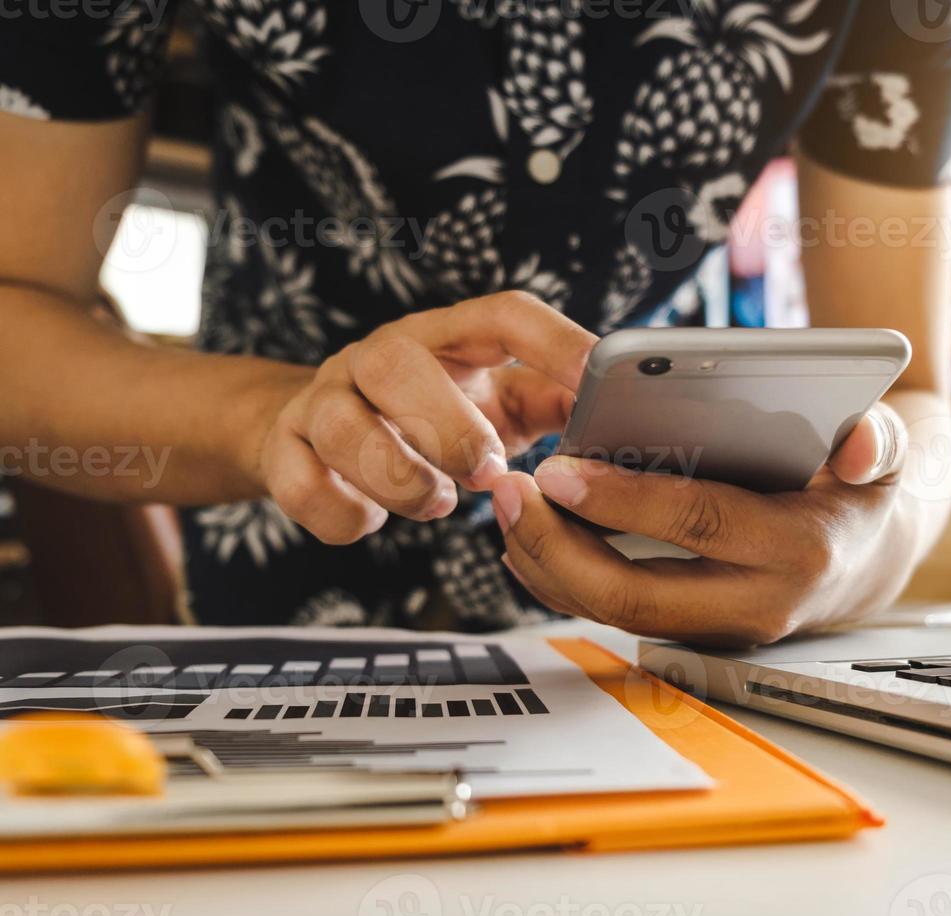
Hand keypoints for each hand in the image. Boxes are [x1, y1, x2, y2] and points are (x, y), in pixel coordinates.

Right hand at [250, 292, 596, 544]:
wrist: (311, 430)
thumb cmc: (430, 416)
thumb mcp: (497, 402)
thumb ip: (554, 404)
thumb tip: (622, 421)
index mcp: (447, 337)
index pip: (504, 315)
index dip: (554, 343)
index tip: (599, 379)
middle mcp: (379, 356)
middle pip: (396, 364)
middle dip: (448, 427)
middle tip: (490, 472)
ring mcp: (324, 400)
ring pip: (342, 428)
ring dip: (398, 479)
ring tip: (437, 502)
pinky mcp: (283, 449)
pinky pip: (303, 485)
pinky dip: (347, 516)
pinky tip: (374, 520)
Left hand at [489, 403, 913, 645]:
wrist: (865, 562)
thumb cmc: (858, 493)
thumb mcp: (885, 457)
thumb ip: (878, 439)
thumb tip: (859, 441)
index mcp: (796, 551)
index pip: (698, 526)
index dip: (625, 501)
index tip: (560, 469)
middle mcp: (754, 604)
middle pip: (635, 595)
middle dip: (559, 546)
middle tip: (509, 489)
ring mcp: (716, 628)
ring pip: (612, 613)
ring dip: (547, 563)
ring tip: (504, 502)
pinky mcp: (688, 631)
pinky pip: (611, 613)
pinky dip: (560, 578)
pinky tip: (526, 533)